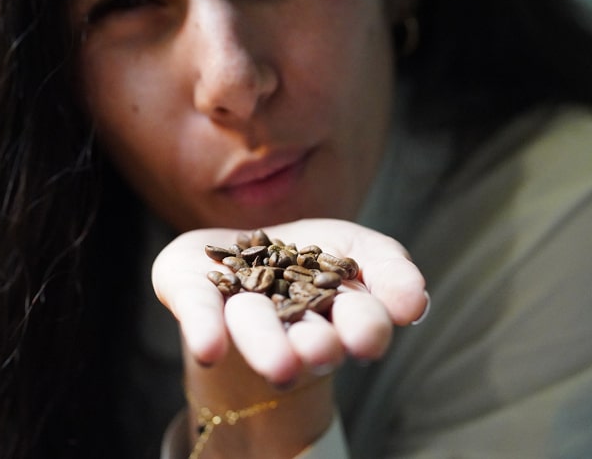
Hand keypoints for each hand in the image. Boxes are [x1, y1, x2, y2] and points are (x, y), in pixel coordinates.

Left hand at [152, 218, 427, 384]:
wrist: (238, 254)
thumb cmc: (305, 255)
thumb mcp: (359, 248)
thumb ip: (388, 268)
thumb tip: (416, 303)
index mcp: (335, 309)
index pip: (358, 318)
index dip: (368, 325)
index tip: (379, 332)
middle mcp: (288, 320)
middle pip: (308, 334)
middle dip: (318, 344)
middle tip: (322, 351)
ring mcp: (238, 311)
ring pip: (255, 327)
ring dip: (268, 344)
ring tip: (279, 364)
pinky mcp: (194, 296)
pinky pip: (199, 311)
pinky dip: (203, 327)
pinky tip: (209, 349)